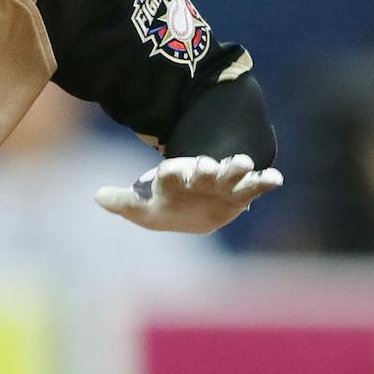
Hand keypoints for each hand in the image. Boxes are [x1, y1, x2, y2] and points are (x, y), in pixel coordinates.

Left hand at [94, 154, 282, 233]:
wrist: (193, 209)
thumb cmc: (167, 206)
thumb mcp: (142, 209)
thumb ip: (123, 202)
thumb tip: (97, 196)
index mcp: (174, 179)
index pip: (170, 173)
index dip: (170, 172)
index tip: (168, 171)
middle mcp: (200, 177)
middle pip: (204, 169)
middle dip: (206, 168)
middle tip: (209, 166)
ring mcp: (223, 183)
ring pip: (232, 173)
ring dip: (237, 167)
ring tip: (245, 163)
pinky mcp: (241, 193)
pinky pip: (255, 186)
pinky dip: (265, 181)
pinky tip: (275, 178)